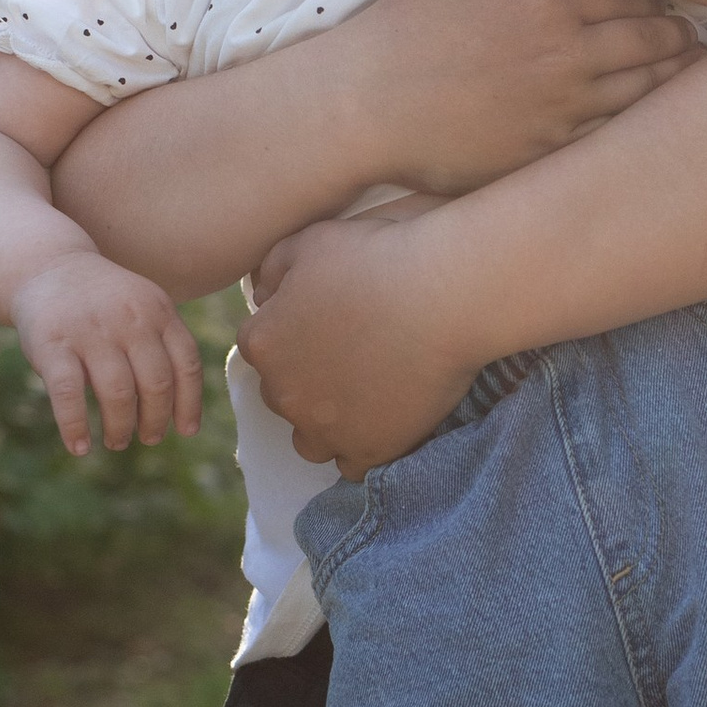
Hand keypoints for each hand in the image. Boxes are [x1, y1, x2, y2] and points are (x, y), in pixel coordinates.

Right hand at [10, 251, 203, 457]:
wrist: (47, 267)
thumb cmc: (104, 302)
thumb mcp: (143, 307)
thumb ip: (164, 345)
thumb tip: (182, 413)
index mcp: (159, 311)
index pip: (187, 365)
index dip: (189, 405)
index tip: (185, 431)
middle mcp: (129, 319)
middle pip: (156, 384)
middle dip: (155, 420)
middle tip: (149, 438)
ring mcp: (90, 330)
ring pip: (117, 393)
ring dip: (120, 427)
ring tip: (118, 441)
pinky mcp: (51, 343)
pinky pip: (68, 394)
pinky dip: (75, 426)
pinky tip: (79, 446)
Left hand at [239, 203, 481, 475]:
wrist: (443, 293)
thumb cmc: (378, 257)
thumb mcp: (310, 239)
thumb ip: (272, 267)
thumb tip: (263, 297)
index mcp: (263, 342)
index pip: (263, 348)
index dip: (294, 334)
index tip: (327, 324)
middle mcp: (283, 393)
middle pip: (284, 395)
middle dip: (308, 380)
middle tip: (352, 355)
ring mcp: (325, 428)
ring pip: (310, 439)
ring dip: (329, 423)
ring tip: (365, 397)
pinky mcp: (369, 451)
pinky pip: (352, 466)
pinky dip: (364, 447)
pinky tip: (385, 421)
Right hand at [343, 0, 697, 194]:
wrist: (364, 106)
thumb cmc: (401, 30)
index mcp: (546, 5)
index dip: (652, 0)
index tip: (665, 3)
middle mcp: (565, 59)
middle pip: (646, 44)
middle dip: (678, 38)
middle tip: (697, 37)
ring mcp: (559, 111)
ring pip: (638, 94)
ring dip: (672, 80)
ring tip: (694, 73)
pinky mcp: (544, 153)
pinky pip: (606, 137)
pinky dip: (636, 125)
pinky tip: (651, 121)